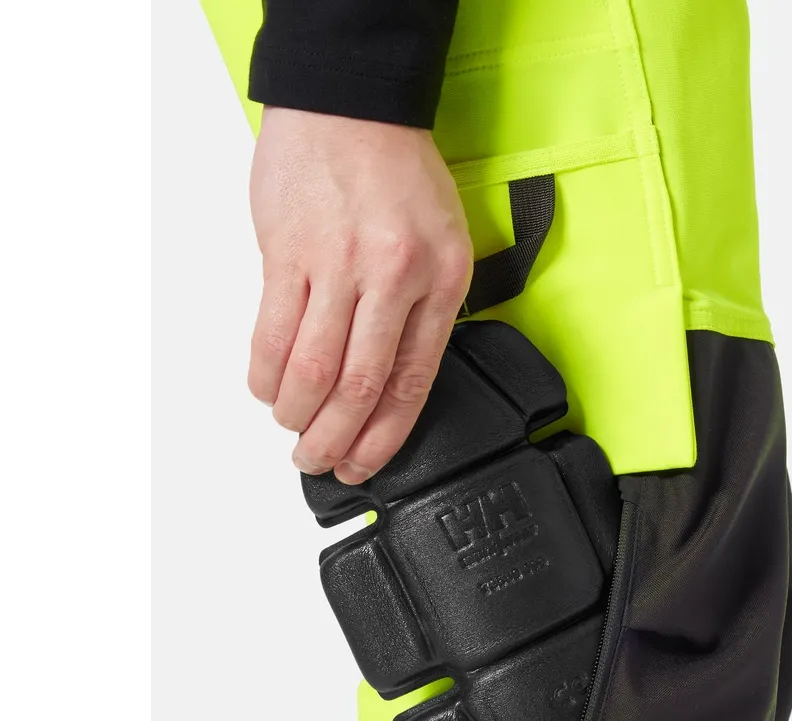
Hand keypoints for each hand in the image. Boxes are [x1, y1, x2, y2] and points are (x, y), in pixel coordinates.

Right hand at [249, 107, 471, 483]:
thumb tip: (394, 381)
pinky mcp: (286, 252)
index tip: (365, 466)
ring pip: (310, 369)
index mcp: (438, 283)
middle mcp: (390, 278)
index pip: (411, 383)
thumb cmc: (400, 175)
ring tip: (293, 433)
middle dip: (334, 441)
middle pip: (357, 386)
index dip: (384, 438)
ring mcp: (335, 265)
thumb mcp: (447, 245)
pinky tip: (267, 392)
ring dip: (296, 416)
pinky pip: (270, 333)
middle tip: (319, 462)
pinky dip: (265, 375)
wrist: (350, 105)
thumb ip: (427, 313)